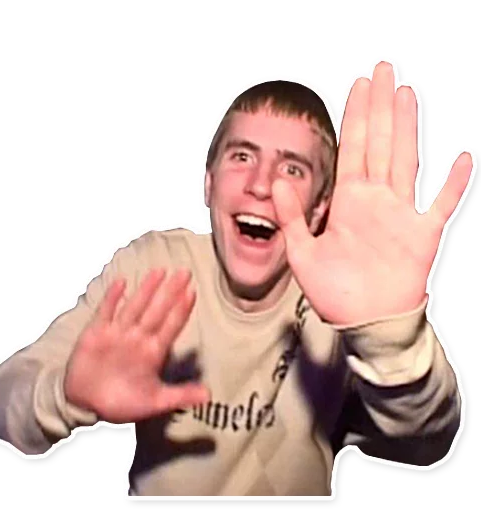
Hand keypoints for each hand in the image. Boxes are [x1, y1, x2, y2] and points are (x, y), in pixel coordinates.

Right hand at [64, 268, 209, 423]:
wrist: (86, 405)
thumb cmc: (123, 403)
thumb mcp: (155, 402)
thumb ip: (180, 396)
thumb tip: (209, 395)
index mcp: (154, 351)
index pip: (172, 326)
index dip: (182, 310)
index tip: (192, 292)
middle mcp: (138, 338)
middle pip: (157, 311)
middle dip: (170, 292)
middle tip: (184, 272)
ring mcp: (118, 333)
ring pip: (135, 307)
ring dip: (146, 290)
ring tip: (159, 271)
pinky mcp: (96, 333)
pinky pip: (106, 312)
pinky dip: (112, 298)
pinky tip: (121, 282)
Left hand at [273, 60, 475, 325]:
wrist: (362, 323)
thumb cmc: (334, 293)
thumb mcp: (302, 252)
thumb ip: (292, 216)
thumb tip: (281, 180)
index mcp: (348, 201)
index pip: (351, 147)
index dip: (354, 115)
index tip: (357, 86)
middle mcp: (376, 199)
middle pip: (379, 142)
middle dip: (380, 106)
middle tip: (383, 68)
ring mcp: (402, 213)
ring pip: (407, 158)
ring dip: (407, 126)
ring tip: (407, 92)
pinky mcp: (424, 235)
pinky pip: (444, 204)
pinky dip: (455, 182)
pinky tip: (464, 157)